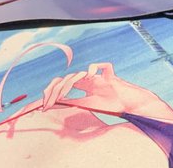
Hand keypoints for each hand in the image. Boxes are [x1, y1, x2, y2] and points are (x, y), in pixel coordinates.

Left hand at [41, 63, 156, 115]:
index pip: (64, 83)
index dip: (53, 92)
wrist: (128, 105)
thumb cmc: (110, 104)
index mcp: (84, 86)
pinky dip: (94, 68)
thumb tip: (54, 103)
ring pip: (79, 74)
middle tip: (48, 102)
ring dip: (67, 85)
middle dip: (55, 89)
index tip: (44, 106)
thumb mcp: (87, 104)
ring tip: (62, 97)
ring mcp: (99, 76)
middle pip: (67, 77)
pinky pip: (102, 66)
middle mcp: (89, 79)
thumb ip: (73, 101)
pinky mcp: (110, 75)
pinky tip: (89, 76)